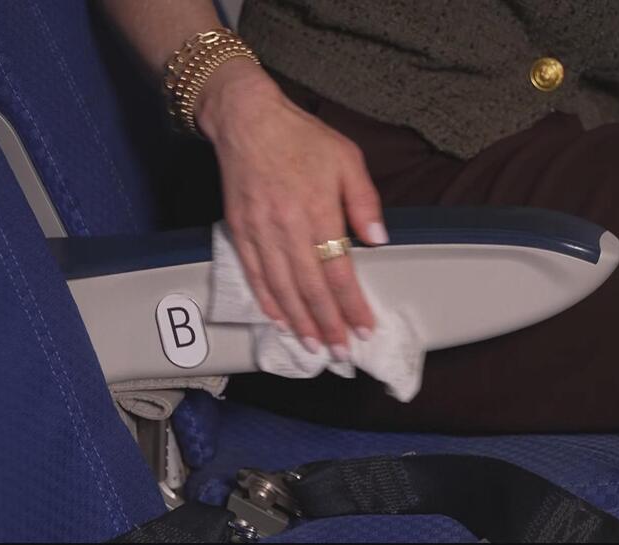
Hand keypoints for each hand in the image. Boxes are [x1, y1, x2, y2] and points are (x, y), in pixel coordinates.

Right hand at [196, 60, 386, 358]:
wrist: (247, 119)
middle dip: (328, 324)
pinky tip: (278, 318)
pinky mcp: (240, 230)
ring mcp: (260, 231)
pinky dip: (266, 300)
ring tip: (313, 345)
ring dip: (299, 321)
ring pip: (281, 287)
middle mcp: (287, 227)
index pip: (338, 271)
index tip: (364, 327)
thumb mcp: (346, 158)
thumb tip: (378, 239)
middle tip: (341, 351)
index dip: (352, 304)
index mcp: (317, 210)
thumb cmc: (301, 137)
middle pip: (310, 288)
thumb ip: (364, 201)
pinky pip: (254, 273)